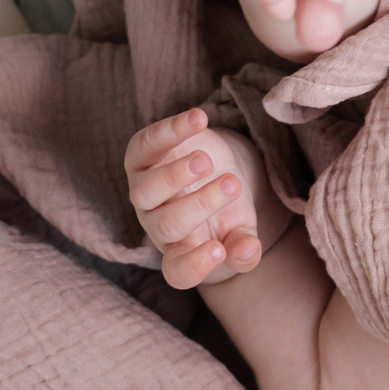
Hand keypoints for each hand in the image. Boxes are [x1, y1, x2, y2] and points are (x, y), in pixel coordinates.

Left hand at [124, 109, 286, 287]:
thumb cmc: (225, 208)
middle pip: (167, 225)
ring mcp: (144, 188)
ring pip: (145, 191)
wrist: (213, 169)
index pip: (178, 271)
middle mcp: (156, 222)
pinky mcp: (141, 153)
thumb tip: (246, 251)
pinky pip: (148, 143)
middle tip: (232, 185)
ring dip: (174, 176)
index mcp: (182, 248)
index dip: (194, 265)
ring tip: (205, 162)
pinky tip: (199, 119)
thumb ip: (243, 248)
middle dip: (200, 206)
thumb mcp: (240, 229)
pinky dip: (172, 130)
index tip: (219, 249)